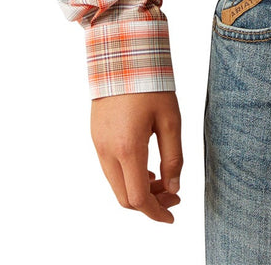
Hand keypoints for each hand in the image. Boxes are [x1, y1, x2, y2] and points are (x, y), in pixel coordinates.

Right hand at [90, 91, 183, 222]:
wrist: (122, 55)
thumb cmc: (151, 84)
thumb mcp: (171, 119)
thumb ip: (173, 156)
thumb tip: (174, 188)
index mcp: (127, 148)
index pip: (138, 198)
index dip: (156, 212)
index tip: (172, 215)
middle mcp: (107, 151)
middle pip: (124, 198)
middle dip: (150, 203)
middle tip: (173, 195)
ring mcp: (98, 144)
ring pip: (116, 184)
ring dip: (138, 190)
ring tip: (162, 180)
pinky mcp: (96, 136)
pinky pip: (110, 169)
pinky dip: (128, 176)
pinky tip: (145, 167)